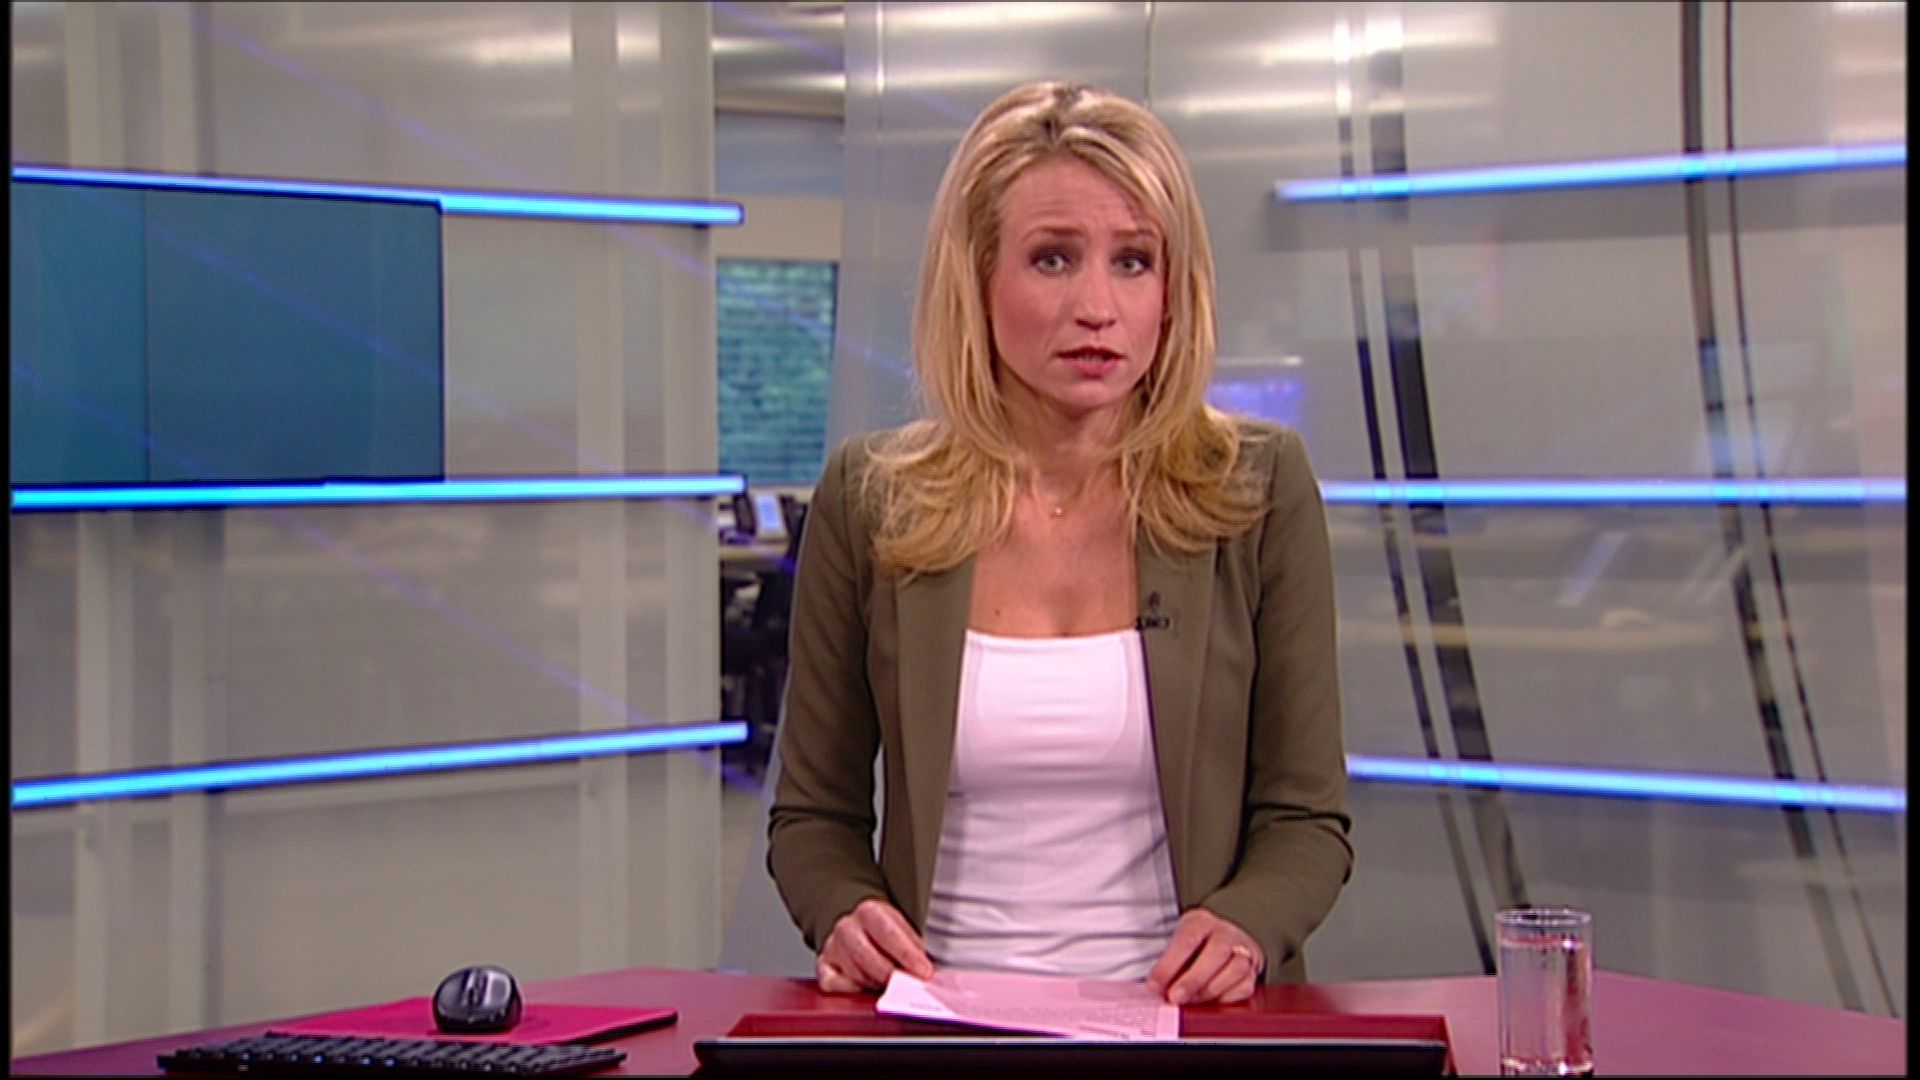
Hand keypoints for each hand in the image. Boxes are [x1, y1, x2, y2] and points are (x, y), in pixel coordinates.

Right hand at [816, 897, 935, 993]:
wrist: (860, 929)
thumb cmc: (886, 934)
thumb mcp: (904, 932)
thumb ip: (913, 949)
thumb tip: (926, 971)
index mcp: (869, 912)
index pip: (888, 933)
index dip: (907, 954)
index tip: (924, 971)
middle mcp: (847, 927)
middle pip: (866, 956)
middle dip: (889, 974)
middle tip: (907, 986)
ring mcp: (832, 948)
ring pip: (854, 973)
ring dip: (875, 984)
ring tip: (891, 986)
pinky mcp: (823, 967)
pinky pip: (833, 985)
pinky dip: (851, 990)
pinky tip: (864, 989)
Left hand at [1146, 909, 1263, 1005]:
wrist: (1225, 939)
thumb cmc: (1196, 945)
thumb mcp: (1178, 944)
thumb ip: (1169, 965)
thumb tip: (1157, 989)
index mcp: (1202, 921)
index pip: (1186, 940)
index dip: (1168, 965)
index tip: (1154, 986)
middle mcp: (1226, 932)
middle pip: (1216, 953)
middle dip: (1193, 980)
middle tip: (1175, 998)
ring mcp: (1244, 950)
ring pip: (1236, 969)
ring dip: (1211, 990)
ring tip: (1193, 1002)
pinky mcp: (1254, 970)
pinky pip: (1246, 986)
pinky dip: (1228, 997)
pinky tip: (1212, 1002)